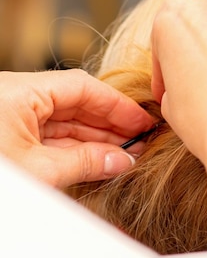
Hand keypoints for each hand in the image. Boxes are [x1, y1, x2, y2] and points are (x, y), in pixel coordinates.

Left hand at [0, 69, 152, 186]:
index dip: (116, 105)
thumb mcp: (39, 170)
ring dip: (94, 139)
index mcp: (20, 92)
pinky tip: (98, 161)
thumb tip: (122, 160)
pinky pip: (50, 138)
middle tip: (139, 143)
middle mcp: (16, 99)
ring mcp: (12, 119)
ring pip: (64, 123)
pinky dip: (75, 150)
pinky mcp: (9, 138)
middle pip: (75, 103)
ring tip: (124, 156)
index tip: (143, 122)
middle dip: (108, 124)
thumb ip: (85, 162)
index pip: (81, 87)